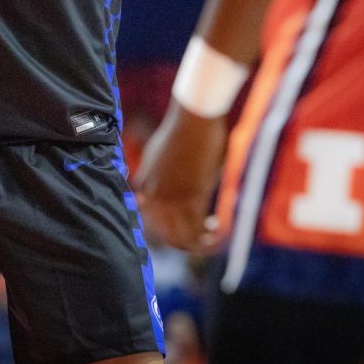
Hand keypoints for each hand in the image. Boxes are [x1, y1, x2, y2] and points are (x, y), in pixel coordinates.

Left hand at [134, 100, 226, 252]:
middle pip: (166, 235)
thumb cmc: (182, 130)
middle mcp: (153, 196)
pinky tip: (220, 230)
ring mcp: (170, 199)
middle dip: (187, 241)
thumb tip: (157, 189)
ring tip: (214, 237)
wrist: (193, 118)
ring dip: (199, 244)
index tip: (191, 223)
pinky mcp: (191, 199)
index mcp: (144, 184)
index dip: (172, 227)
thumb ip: (157, 174)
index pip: (151, 219)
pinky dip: (210, 239)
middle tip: (206, 234)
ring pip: (181, 239)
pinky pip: (197, 232)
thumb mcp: (160, 153)